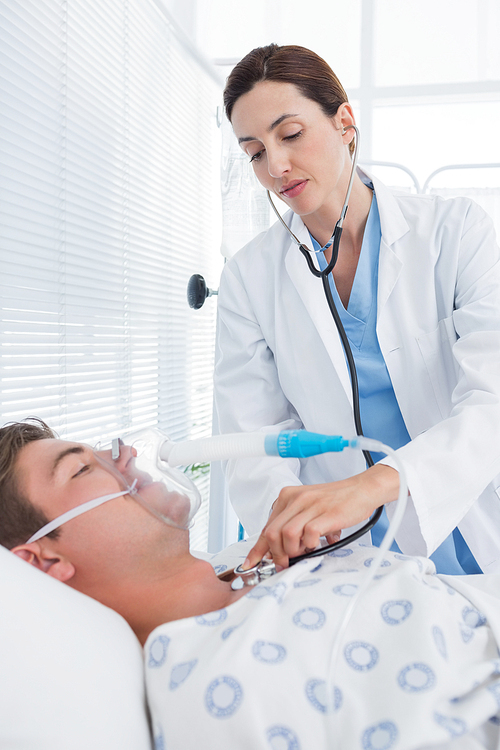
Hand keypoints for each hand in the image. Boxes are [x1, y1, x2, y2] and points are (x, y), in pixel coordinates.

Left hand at [243, 464, 399, 569]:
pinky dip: (310, 545)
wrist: (361, 490)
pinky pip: (308, 535)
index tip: (251, 563)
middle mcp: (295, 499)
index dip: (257, 549)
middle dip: (276, 554)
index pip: (266, 526)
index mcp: (287, 497)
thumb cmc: (336, 501)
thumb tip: (278, 550)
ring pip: (286, 535)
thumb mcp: (308, 508)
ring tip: (305, 550)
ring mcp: (310, 505)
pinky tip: (317, 543)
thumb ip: (292, 524)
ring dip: (292, 551)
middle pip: (271, 533)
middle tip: (284, 563)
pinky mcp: (325, 513)